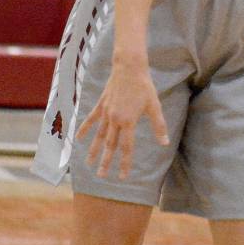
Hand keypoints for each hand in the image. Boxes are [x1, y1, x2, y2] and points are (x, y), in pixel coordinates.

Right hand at [76, 59, 168, 179]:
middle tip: (101, 176)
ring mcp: (106, 112)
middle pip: (110, 145)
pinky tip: (79, 139)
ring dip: (94, 150)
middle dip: (105, 161)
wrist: (129, 67)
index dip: (124, 163)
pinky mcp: (101, 105)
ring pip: (98, 135)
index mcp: (129, 122)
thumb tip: (165, 143)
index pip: (126, 147)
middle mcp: (115, 120)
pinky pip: (91, 119)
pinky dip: (85, 129)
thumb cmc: (144, 86)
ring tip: (89, 163)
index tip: (122, 177)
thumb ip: (159, 126)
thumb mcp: (154, 106)